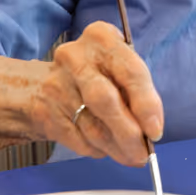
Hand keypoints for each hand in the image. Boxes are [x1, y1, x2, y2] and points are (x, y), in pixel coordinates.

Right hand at [31, 21, 163, 166]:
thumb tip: (151, 129)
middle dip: (128, 133)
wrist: (40, 85)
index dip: (146, 105)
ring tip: (130, 156)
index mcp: (101, 38)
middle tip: (142, 154)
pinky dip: (97, 149)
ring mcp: (56, 85)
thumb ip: (135, 91)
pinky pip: (78, 140)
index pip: (130, 72)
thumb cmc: (95, 75)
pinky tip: (105, 148)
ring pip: (92, 127)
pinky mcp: (45, 112)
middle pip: (105, 100)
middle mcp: (76, 57)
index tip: (155, 131)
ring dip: (116, 147)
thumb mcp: (117, 67)